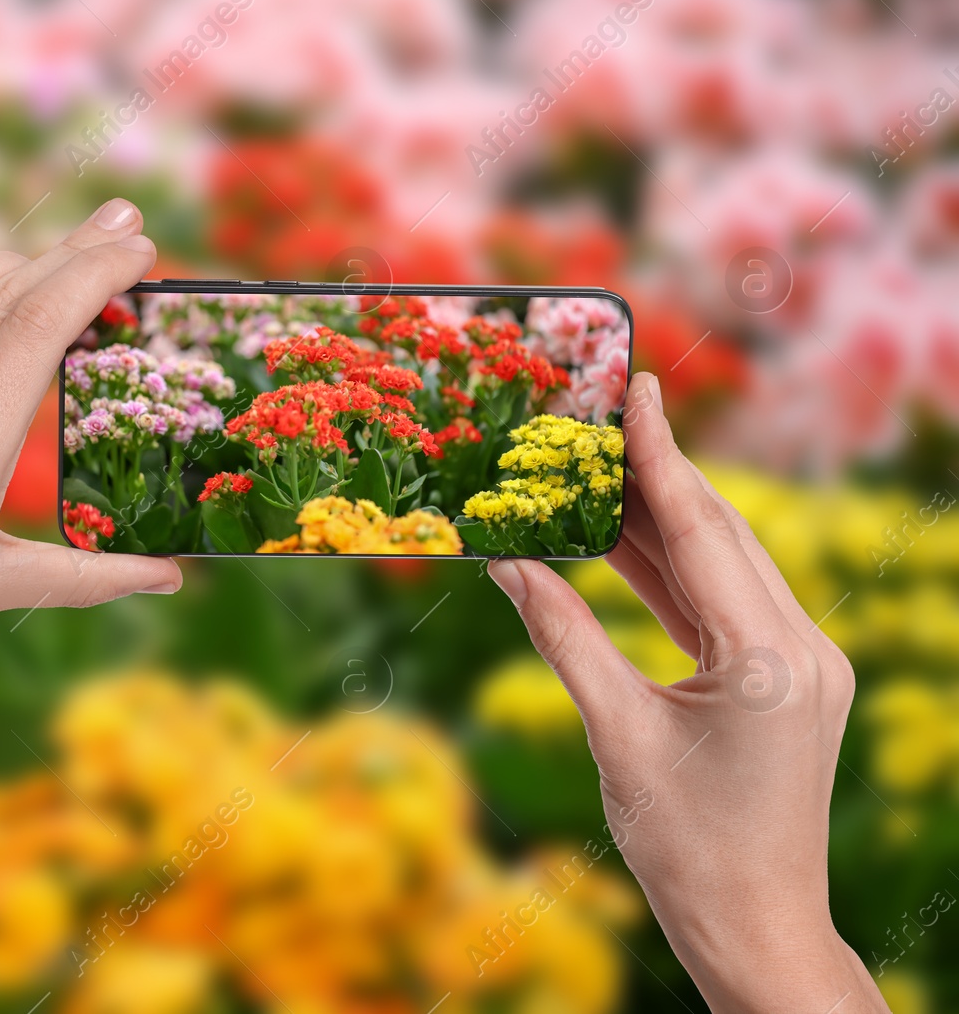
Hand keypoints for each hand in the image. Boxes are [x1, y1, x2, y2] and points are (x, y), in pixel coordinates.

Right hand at [487, 372, 886, 1013]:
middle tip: (599, 415)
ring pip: (724, 564)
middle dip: (657, 472)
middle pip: (720, 534)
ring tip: (596, 468)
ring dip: (661, 519)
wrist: (754, 923)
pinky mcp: (787, 680)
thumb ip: (562, 635)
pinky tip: (620, 539)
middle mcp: (803, 648)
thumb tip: (507, 560)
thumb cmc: (683, 847)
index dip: (661, 456)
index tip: (636, 388)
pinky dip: (671, 571)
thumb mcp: (615, 734)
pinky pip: (724, 603)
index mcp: (769, 659)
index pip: (702, 533)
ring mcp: (802, 663)